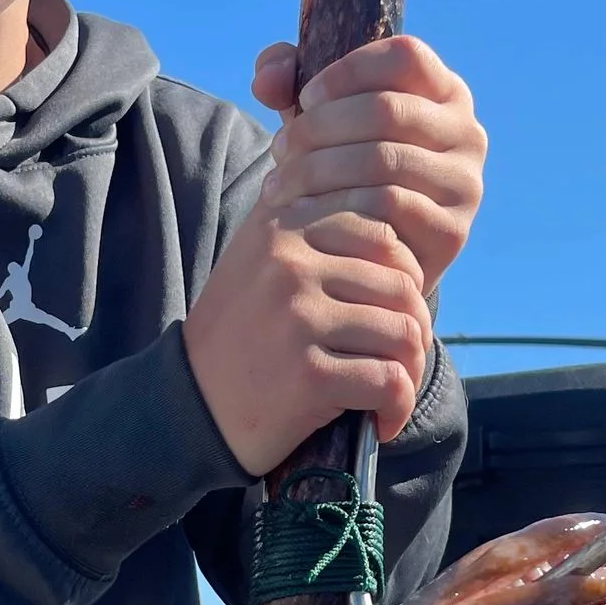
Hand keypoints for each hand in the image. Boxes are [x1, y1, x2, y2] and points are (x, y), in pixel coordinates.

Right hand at [182, 192, 432, 476]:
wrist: (190, 409)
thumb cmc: (236, 335)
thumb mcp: (255, 256)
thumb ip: (300, 215)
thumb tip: (368, 184)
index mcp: (284, 229)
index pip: (384, 233)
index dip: (407, 276)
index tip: (391, 311)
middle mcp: (290, 267)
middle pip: (403, 285)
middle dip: (415, 328)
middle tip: (400, 360)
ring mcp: (299, 319)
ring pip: (404, 332)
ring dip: (410, 371)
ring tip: (393, 391)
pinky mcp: (309, 375)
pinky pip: (390, 383)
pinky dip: (397, 408)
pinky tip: (382, 421)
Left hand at [251, 35, 486, 294]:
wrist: (367, 253)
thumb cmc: (343, 169)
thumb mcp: (319, 117)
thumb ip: (288, 78)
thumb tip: (267, 81)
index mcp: (443, 91)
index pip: (405, 56)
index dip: (348, 71)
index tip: (306, 98)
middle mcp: (466, 132)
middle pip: (387, 109)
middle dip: (320, 127)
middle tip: (279, 149)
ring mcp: (464, 183)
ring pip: (384, 160)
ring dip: (318, 171)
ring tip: (279, 184)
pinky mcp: (452, 230)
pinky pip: (389, 209)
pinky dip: (338, 208)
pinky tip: (304, 216)